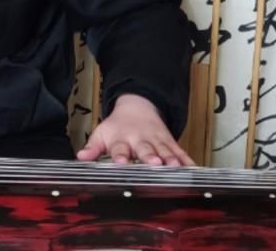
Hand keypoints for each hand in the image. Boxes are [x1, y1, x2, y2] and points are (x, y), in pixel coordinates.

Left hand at [76, 93, 193, 165]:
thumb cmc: (117, 126)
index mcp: (122, 139)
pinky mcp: (170, 143)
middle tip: (155, 163)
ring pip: (165, 151)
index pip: (120, 148)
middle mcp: (141, 140)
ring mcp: (157, 141)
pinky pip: (180, 152)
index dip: (120, 156)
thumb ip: (93, 147)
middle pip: (146, 149)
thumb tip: (81, 157)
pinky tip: (194, 170)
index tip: (121, 163)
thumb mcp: (102, 134)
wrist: (137, 106)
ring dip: (171, 159)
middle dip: (151, 156)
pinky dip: (188, 161)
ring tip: (176, 168)